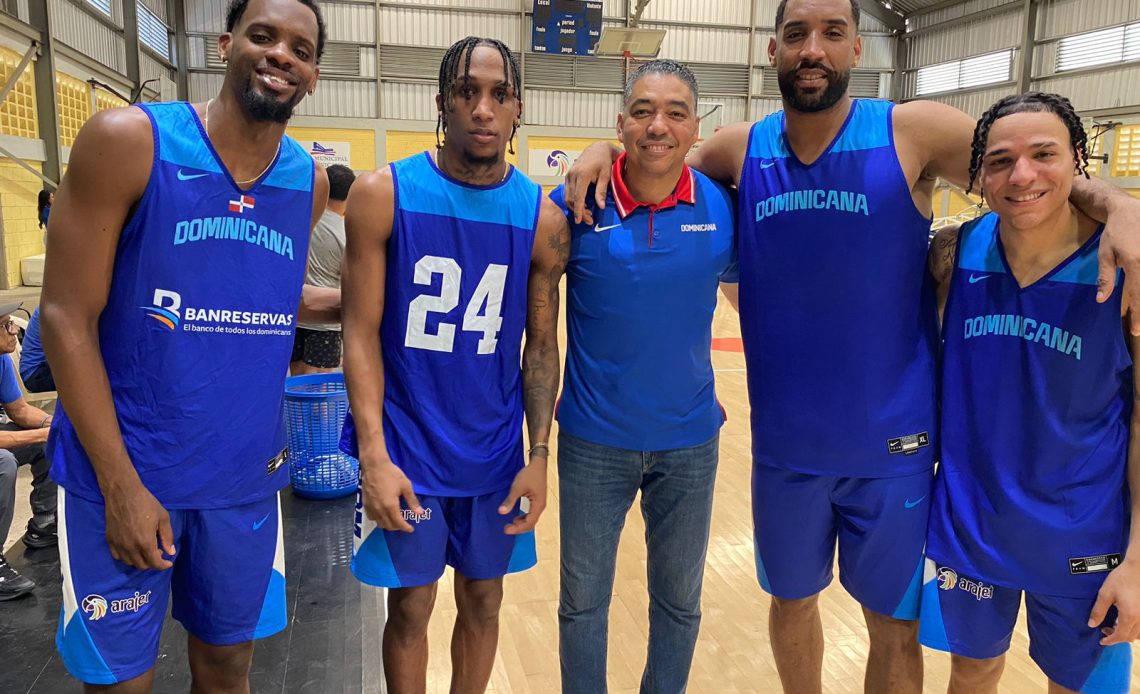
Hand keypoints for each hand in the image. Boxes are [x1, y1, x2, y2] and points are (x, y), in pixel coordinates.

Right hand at [103, 477, 174, 570]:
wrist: (123, 493)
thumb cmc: (146, 503)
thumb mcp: (163, 518)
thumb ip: (167, 537)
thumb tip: (170, 552)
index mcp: (145, 542)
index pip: (154, 563)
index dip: (163, 566)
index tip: (169, 563)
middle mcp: (130, 547)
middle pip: (142, 565)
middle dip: (153, 562)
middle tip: (159, 552)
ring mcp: (118, 544)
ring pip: (129, 563)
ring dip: (140, 560)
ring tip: (146, 550)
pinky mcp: (110, 540)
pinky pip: (117, 556)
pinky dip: (127, 556)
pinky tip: (133, 548)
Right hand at [359, 454, 421, 532]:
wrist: (374, 466)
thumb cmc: (391, 474)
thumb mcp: (406, 486)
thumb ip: (412, 501)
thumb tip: (420, 514)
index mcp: (390, 506)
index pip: (398, 523)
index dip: (406, 528)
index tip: (411, 529)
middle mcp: (379, 510)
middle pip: (388, 526)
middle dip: (397, 527)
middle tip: (404, 523)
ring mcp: (371, 508)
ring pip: (379, 523)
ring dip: (388, 525)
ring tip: (394, 519)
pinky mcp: (365, 504)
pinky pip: (371, 518)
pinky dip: (378, 519)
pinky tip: (382, 514)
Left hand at [499, 457, 546, 534]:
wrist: (538, 464)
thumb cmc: (529, 475)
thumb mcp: (517, 487)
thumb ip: (510, 501)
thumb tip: (501, 512)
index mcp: (538, 505)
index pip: (529, 522)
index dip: (517, 528)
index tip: (506, 529)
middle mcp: (540, 507)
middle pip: (531, 523)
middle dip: (519, 528)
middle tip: (506, 529)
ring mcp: (540, 504)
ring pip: (531, 519)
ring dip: (521, 523)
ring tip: (510, 523)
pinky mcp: (537, 501)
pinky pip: (531, 514)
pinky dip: (524, 518)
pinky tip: (516, 516)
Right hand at [565, 143, 619, 224]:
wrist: (598, 148)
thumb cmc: (604, 161)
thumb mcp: (606, 176)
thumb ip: (601, 191)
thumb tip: (601, 207)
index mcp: (582, 175)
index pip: (578, 197)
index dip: (578, 210)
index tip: (580, 220)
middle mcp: (572, 174)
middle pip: (570, 199)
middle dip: (578, 211)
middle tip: (589, 220)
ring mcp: (568, 174)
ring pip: (567, 196)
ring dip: (575, 207)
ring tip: (587, 214)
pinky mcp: (568, 176)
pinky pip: (567, 192)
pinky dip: (573, 200)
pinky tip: (582, 205)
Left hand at [1088, 557, 1139, 644]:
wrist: (1138, 568)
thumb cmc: (1122, 578)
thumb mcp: (1105, 593)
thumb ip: (1098, 610)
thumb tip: (1091, 624)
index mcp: (1129, 616)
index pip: (1120, 636)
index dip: (1110, 640)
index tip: (1101, 641)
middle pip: (1130, 637)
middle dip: (1117, 637)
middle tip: (1104, 630)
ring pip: (1138, 633)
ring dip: (1126, 633)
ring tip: (1114, 625)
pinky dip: (1133, 628)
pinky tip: (1125, 619)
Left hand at [1096, 196, 1139, 333]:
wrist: (1129, 211)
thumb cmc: (1114, 233)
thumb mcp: (1105, 255)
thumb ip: (1105, 278)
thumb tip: (1101, 299)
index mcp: (1135, 263)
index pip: (1137, 295)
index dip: (1137, 315)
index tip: (1136, 330)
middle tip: (1138, 328)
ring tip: (1138, 316)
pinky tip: (1138, 299)